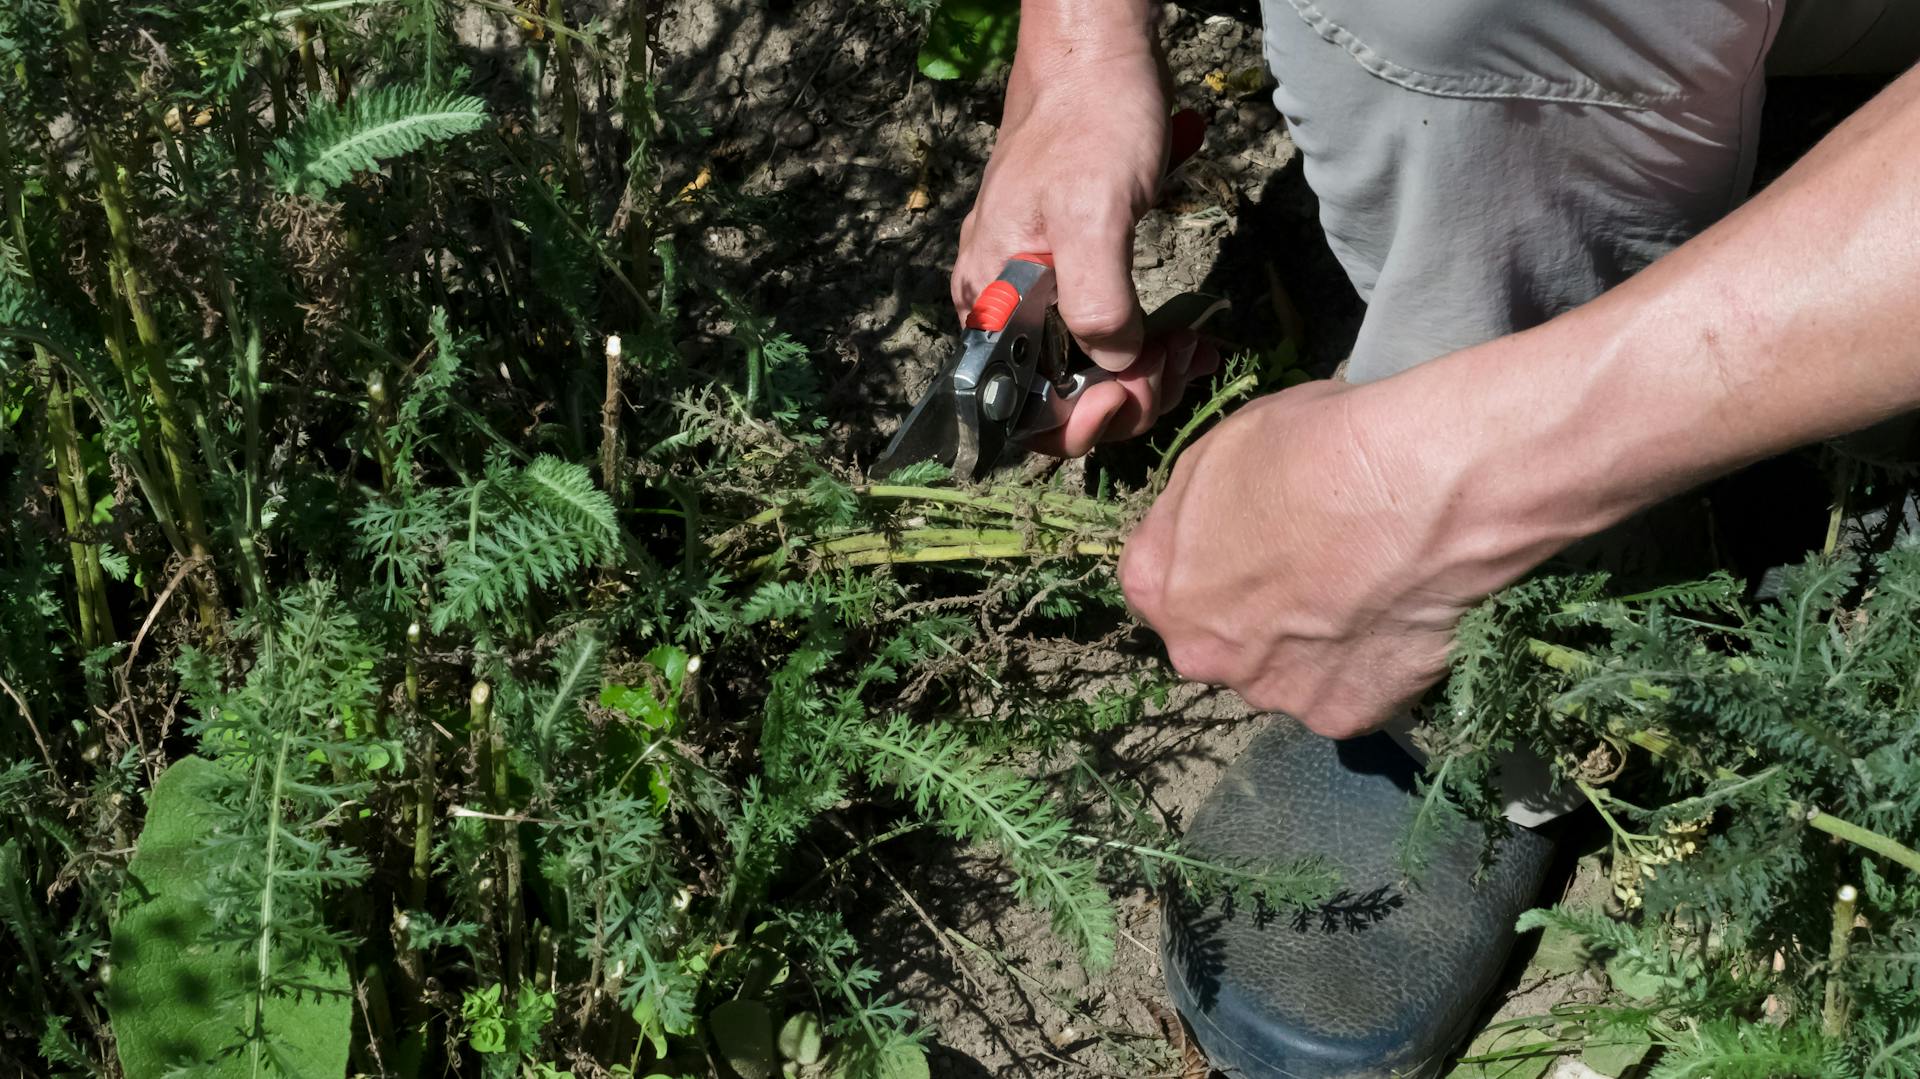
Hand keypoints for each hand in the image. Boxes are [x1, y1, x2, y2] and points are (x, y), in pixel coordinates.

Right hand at [954, 39, 1209, 453]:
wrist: (1097, 60)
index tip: (1137, 390)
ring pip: (1084, 376)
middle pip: (1058, 401)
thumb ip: (1096, 301)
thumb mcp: (1095, 213)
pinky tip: (1183, 339)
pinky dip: (1144, 350)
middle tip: (1178, 361)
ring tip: (1188, 346)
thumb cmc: (1091, 125)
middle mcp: (1003, 308)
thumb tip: (1112, 367)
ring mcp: (1035, 294)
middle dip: (1126, 397)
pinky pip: (1101, 340)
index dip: (1082, 421)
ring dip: (1143, 376)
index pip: (1022, 411)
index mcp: (993, 301)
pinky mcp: (1069, 279)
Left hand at [1117, 380, 1537, 737]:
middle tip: (1310, 574)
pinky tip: (1394, 624)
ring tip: (1364, 596)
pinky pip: (1347, 693)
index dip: (1205, 563)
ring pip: (1282, 673)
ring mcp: (1271, 692)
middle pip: (1220, 640)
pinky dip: (1366, 669)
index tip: (1247, 544)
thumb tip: (1201, 534)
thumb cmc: (1314, 451)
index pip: (1159, 586)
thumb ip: (1193, 510)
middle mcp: (1201, 654)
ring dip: (1309, 647)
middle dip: (1253, 615)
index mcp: (1159, 586)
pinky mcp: (1339, 715)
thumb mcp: (1223, 449)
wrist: (1415, 492)